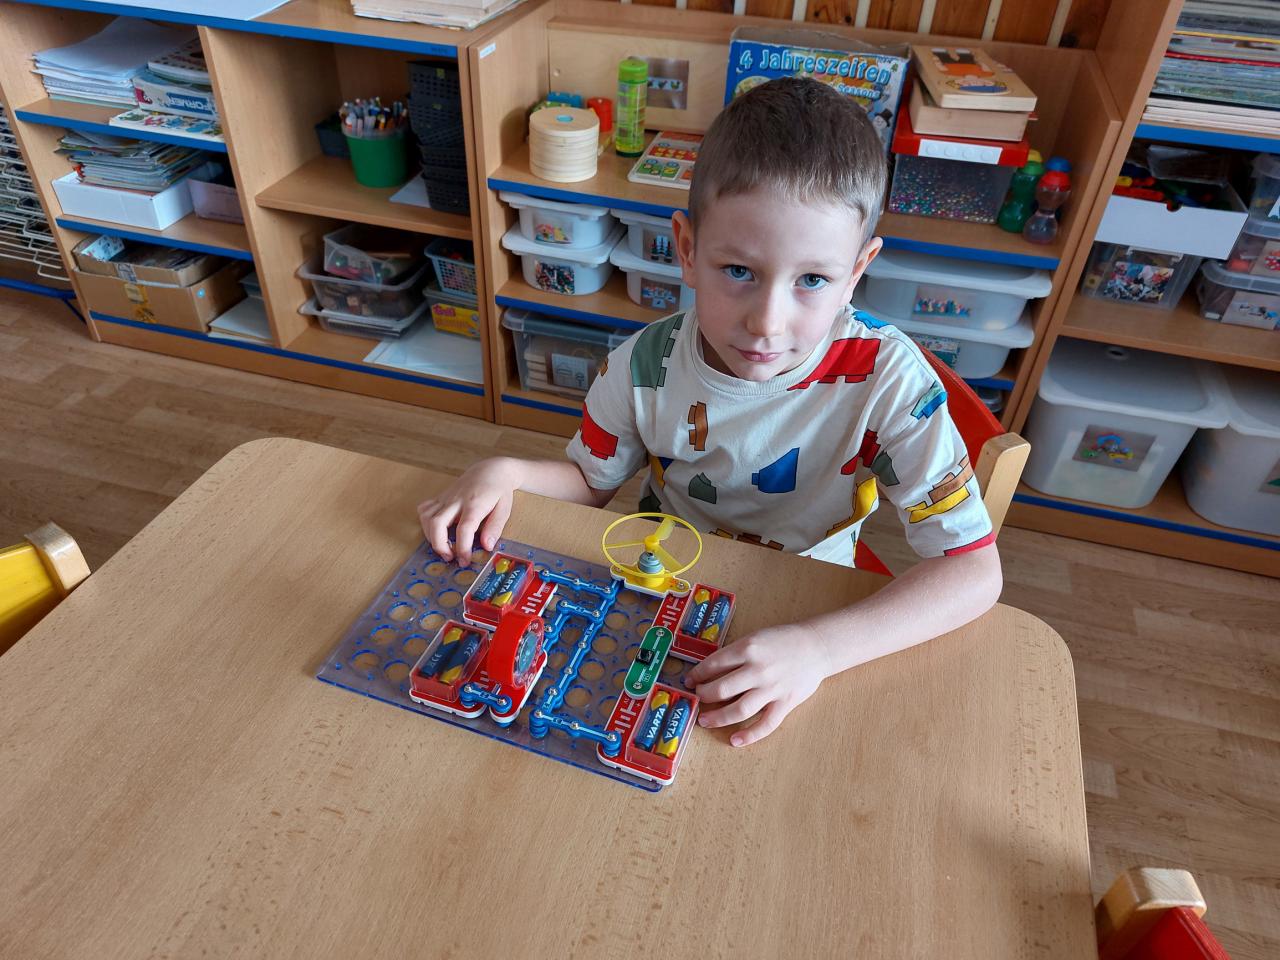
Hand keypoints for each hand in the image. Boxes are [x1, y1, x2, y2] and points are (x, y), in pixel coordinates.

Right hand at [417, 458, 517, 564]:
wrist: (491, 470)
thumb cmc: (499, 491)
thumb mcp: (504, 509)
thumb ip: (495, 528)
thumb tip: (486, 546)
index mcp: (475, 504)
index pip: (464, 529)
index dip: (462, 548)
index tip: (465, 560)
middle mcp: (457, 500)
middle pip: (437, 523)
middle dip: (439, 545)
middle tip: (450, 557)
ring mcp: (446, 497)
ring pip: (427, 517)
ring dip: (430, 536)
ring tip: (443, 547)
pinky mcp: (440, 497)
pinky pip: (424, 509)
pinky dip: (424, 523)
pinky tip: (435, 530)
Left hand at [683, 623, 831, 746]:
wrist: (816, 646)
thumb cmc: (783, 640)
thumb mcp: (755, 638)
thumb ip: (736, 653)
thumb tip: (710, 671)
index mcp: (748, 648)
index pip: (714, 664)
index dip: (697, 674)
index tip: (690, 681)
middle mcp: (758, 669)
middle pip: (722, 688)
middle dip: (704, 696)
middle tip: (697, 699)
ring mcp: (772, 688)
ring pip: (740, 709)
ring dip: (718, 718)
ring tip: (705, 721)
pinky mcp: (785, 703)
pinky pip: (766, 724)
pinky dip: (750, 734)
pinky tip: (735, 740)